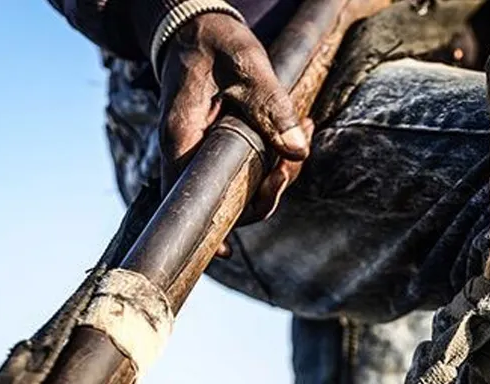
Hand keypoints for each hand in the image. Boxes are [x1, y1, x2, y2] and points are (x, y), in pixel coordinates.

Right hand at [157, 12, 313, 252]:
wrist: (195, 25)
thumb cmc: (215, 41)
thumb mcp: (246, 63)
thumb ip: (271, 105)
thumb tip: (297, 151)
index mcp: (181, 134)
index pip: (185, 195)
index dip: (207, 227)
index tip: (227, 252)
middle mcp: (186, 150)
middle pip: (223, 199)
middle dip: (266, 193)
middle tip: (293, 163)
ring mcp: (201, 151)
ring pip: (241, 186)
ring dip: (279, 173)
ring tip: (308, 130)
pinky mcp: (217, 147)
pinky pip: (247, 168)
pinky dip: (276, 159)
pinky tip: (301, 132)